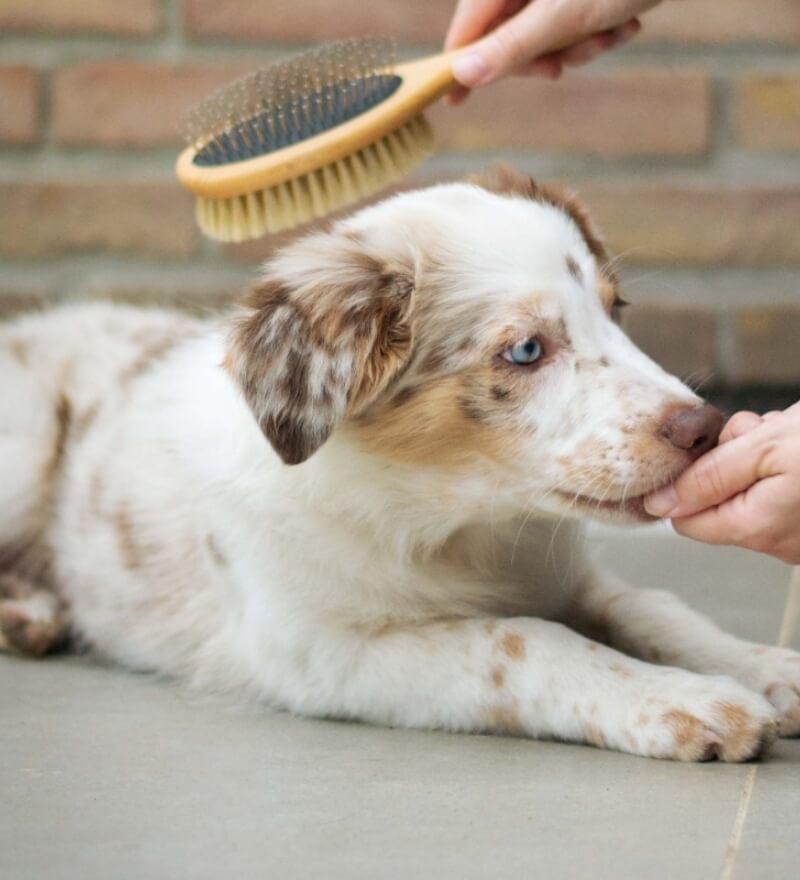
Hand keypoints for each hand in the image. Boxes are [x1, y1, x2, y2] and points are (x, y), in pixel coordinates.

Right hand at [445, 0, 661, 102]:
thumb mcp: (563, 16)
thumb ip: (512, 47)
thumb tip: (464, 75)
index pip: (469, 22)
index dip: (461, 62)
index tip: (453, 99)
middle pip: (508, 33)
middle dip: (541, 55)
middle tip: (559, 69)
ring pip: (546, 34)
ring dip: (579, 47)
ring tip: (610, 34)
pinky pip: (574, 24)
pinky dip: (598, 32)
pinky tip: (626, 22)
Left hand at [644, 403, 799, 564]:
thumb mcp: (764, 446)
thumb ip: (708, 476)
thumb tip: (658, 503)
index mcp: (756, 527)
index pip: (684, 517)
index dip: (689, 478)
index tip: (714, 448)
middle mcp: (776, 541)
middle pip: (714, 500)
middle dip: (727, 460)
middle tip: (756, 433)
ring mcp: (795, 534)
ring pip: (744, 490)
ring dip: (753, 455)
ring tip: (779, 433)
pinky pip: (774, 492)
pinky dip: (777, 464)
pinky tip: (794, 444)